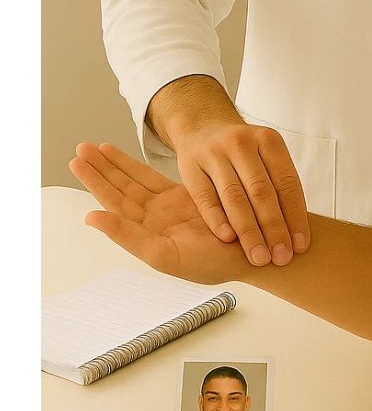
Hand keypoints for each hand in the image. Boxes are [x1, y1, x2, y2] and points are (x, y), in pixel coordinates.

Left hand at [70, 141, 249, 285]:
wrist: (255, 254)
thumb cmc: (214, 263)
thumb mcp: (166, 255)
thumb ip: (129, 236)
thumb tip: (92, 217)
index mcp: (147, 233)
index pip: (114, 203)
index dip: (96, 181)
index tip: (78, 162)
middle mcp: (156, 219)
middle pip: (122, 188)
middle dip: (101, 168)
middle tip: (81, 148)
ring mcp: (172, 207)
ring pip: (137, 180)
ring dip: (117, 164)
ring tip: (98, 147)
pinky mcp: (192, 195)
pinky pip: (159, 178)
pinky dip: (142, 167)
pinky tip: (129, 159)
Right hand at [173, 117, 309, 268]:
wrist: (202, 127)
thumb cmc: (244, 153)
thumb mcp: (266, 156)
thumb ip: (280, 187)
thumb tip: (298, 234)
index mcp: (269, 141)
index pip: (287, 183)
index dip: (296, 216)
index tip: (300, 246)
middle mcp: (242, 144)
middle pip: (262, 192)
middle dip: (274, 229)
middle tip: (281, 258)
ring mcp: (214, 153)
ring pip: (234, 197)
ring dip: (249, 231)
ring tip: (258, 257)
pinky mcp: (190, 166)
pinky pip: (205, 197)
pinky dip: (217, 219)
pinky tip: (228, 239)